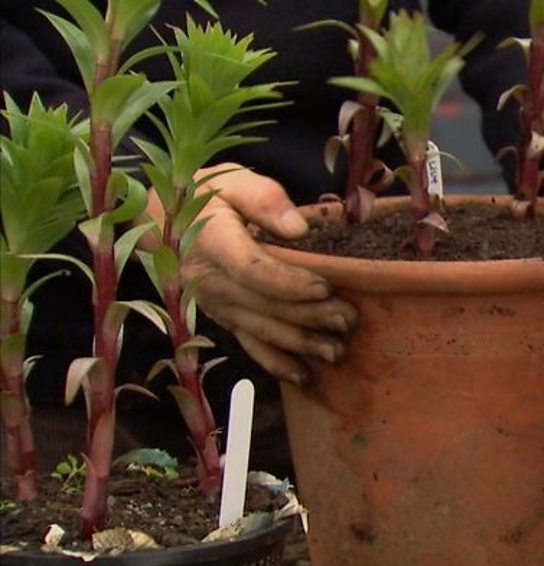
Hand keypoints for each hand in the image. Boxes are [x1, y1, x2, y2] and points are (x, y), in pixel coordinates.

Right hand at [145, 163, 358, 385]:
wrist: (162, 219)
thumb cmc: (206, 195)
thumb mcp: (231, 180)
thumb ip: (264, 197)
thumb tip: (299, 228)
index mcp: (212, 242)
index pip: (252, 270)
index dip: (289, 283)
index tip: (325, 287)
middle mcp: (209, 280)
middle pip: (264, 305)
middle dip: (310, 316)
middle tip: (349, 319)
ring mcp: (214, 305)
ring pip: (262, 329)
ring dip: (301, 343)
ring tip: (338, 350)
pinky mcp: (222, 318)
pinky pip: (248, 344)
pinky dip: (276, 363)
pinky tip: (304, 376)